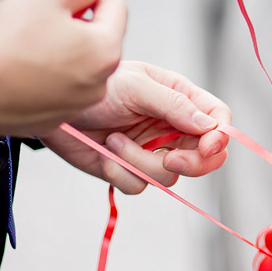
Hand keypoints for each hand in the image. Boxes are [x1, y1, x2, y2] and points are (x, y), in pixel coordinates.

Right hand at [0, 0, 126, 136]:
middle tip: (42, 18)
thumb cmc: (7, 42)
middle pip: (98, 38)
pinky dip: (47, 76)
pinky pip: (59, 89)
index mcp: (106, 50)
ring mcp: (78, 104)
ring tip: (28, 45)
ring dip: (62, 51)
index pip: (116, 7)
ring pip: (79, 65)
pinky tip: (22, 69)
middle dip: (76, 23)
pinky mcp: (55, 118)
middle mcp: (100, 83)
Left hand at [38, 61, 230, 193]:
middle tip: (169, 159)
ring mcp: (152, 151)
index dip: (220, 136)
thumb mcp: (135, 86)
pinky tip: (104, 153)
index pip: (218, 120)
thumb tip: (209, 126)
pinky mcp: (129, 170)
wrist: (51, 105)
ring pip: (170, 176)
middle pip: (206, 158)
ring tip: (114, 140)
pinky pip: (140, 185)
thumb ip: (174, 105)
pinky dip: (121, 172)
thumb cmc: (94, 85)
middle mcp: (171, 127)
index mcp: (180, 99)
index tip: (207, 146)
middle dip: (191, 163)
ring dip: (140, 162)